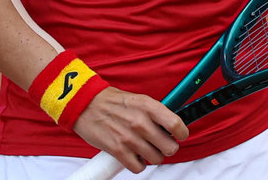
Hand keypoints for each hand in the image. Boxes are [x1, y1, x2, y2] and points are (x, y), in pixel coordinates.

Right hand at [72, 86, 188, 172]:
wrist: (85, 104)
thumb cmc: (112, 102)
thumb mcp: (139, 100)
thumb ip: (155, 112)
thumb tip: (171, 125)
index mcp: (149, 106)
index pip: (176, 124)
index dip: (182, 133)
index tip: (180, 135)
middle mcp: (141, 122)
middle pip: (170, 147)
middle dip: (167, 148)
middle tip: (161, 144)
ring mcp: (129, 138)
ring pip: (156, 159)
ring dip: (152, 157)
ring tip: (145, 149)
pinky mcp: (118, 151)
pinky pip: (138, 167)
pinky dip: (138, 164)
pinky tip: (134, 156)